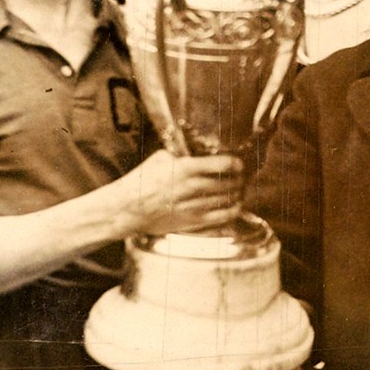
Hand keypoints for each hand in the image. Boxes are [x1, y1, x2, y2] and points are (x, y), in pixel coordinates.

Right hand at [115, 151, 244, 235]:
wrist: (127, 209)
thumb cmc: (141, 180)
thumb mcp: (160, 158)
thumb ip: (181, 153)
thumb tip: (197, 147)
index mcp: (185, 168)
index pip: (223, 165)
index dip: (236, 163)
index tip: (239, 163)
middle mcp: (192, 187)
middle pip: (229, 182)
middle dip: (240, 179)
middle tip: (242, 176)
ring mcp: (194, 206)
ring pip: (228, 199)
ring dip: (238, 193)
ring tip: (241, 189)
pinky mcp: (193, 222)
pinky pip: (222, 217)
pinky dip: (234, 210)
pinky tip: (237, 206)